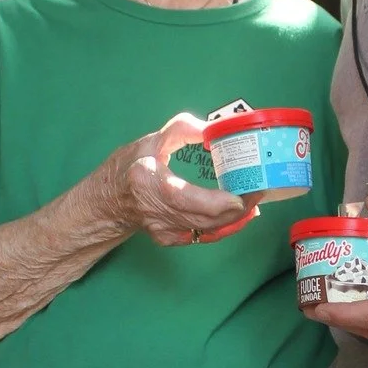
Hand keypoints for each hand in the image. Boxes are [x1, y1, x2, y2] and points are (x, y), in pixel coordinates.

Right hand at [97, 112, 252, 247]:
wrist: (107, 200)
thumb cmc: (129, 166)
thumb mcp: (152, 140)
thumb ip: (181, 130)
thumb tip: (212, 128)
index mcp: (151, 185)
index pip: (189, 199)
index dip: (220, 202)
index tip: (244, 194)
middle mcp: (158, 213)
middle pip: (206, 218)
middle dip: (238, 208)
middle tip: (259, 190)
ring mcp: (164, 230)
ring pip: (208, 229)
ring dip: (235, 218)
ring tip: (254, 200)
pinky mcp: (170, 239)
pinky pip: (203, 235)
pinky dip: (224, 226)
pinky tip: (239, 214)